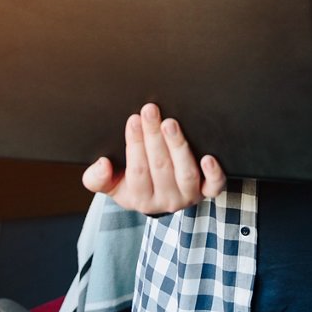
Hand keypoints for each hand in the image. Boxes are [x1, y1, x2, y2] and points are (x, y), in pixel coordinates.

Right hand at [81, 103, 226, 213]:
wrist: (158, 198)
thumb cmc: (132, 183)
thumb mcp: (110, 184)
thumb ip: (97, 178)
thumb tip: (101, 165)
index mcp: (140, 199)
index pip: (137, 171)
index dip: (135, 144)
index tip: (133, 119)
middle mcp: (166, 200)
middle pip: (160, 168)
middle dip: (153, 137)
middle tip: (150, 111)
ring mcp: (188, 196)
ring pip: (185, 174)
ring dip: (178, 147)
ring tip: (170, 124)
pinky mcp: (207, 191)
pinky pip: (214, 187)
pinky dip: (213, 173)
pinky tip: (209, 157)